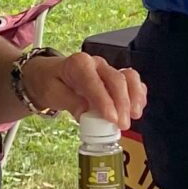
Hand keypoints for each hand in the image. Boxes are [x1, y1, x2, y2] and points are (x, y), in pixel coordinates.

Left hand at [25, 51, 146, 129]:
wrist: (49, 75)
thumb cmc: (50, 83)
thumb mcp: (52, 93)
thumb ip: (70, 102)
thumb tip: (87, 114)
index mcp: (79, 64)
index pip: (95, 82)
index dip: (105, 101)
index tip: (111, 119)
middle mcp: (97, 64)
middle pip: (116, 79)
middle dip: (122, 104)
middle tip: (122, 125)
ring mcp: (108, 70)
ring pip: (129, 77)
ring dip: (134, 97)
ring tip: (134, 115)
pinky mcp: (115, 78)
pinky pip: (132, 82)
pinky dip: (138, 95)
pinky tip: (137, 109)